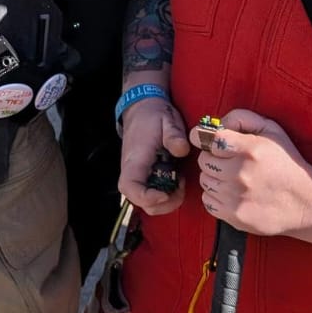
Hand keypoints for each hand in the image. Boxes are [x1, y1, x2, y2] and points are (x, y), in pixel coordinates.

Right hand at [118, 96, 189, 214]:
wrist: (141, 108)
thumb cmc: (154, 115)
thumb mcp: (167, 119)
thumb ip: (174, 134)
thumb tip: (181, 150)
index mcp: (136, 158)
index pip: (130, 187)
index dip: (147, 197)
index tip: (166, 193)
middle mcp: (132, 170)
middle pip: (138, 201)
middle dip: (163, 204)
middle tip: (181, 187)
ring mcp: (137, 175)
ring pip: (145, 202)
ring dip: (166, 201)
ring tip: (180, 183)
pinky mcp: (143, 176)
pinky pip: (150, 194)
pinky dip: (165, 195)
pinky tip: (177, 180)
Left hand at [191, 110, 311, 238]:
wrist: (308, 204)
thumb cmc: (287, 162)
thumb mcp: (272, 130)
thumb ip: (242, 118)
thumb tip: (217, 124)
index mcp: (249, 149)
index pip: (209, 139)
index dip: (206, 139)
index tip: (208, 142)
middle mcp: (240, 173)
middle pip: (204, 160)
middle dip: (213, 158)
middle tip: (228, 161)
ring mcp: (236, 197)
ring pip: (204, 181)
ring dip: (214, 178)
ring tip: (233, 178)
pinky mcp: (235, 216)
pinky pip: (208, 201)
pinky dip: (215, 197)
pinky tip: (232, 194)